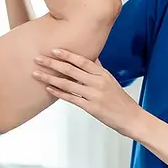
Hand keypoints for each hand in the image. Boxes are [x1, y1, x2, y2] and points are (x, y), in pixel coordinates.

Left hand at [31, 49, 145, 137]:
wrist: (130, 117)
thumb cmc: (120, 100)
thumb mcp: (110, 80)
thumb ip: (98, 69)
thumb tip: (90, 56)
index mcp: (103, 74)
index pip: (82, 60)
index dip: (67, 54)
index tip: (53, 50)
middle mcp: (98, 82)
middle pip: (71, 70)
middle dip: (52, 63)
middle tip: (38, 58)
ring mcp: (94, 95)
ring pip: (68, 84)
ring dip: (50, 78)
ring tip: (37, 73)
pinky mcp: (90, 107)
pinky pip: (71, 98)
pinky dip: (58, 92)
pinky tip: (48, 88)